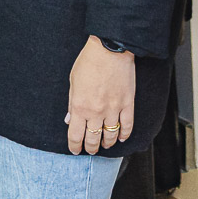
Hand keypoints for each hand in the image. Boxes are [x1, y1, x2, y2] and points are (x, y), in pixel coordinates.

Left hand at [65, 36, 135, 154]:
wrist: (110, 49)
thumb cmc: (88, 62)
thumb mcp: (73, 81)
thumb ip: (72, 103)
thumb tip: (69, 119)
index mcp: (80, 106)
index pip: (76, 135)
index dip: (75, 146)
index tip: (75, 149)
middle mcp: (96, 112)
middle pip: (93, 139)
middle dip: (90, 147)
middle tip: (90, 150)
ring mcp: (113, 109)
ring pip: (110, 135)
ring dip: (107, 143)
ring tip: (105, 145)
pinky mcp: (127, 104)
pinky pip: (127, 125)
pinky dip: (124, 134)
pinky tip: (121, 138)